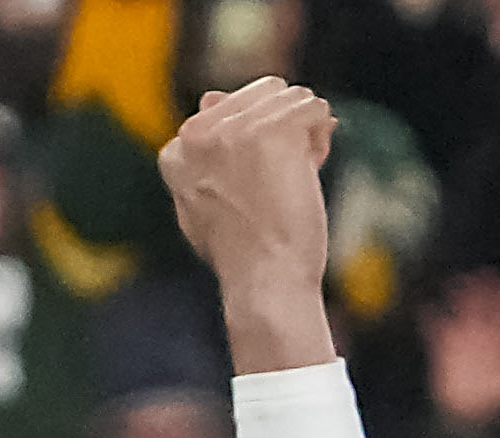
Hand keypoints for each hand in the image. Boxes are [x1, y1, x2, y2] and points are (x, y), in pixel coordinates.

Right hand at [162, 77, 346, 371]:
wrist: (263, 283)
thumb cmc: (242, 253)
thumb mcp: (208, 201)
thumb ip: (207, 152)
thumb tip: (209, 96)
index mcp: (177, 150)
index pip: (231, 107)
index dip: (259, 139)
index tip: (257, 183)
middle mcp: (198, 132)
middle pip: (265, 92)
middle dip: (285, 127)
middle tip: (281, 177)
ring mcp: (235, 128)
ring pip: (294, 97)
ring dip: (306, 133)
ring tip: (293, 178)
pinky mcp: (272, 129)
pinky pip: (315, 107)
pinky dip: (321, 137)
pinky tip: (310, 172)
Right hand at [419, 272, 499, 431]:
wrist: (464, 415)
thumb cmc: (492, 401)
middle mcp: (485, 338)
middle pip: (488, 307)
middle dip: (488, 289)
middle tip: (487, 272)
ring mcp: (465, 342)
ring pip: (464, 312)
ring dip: (461, 297)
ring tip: (457, 281)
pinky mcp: (445, 350)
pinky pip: (437, 330)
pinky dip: (430, 319)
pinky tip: (426, 308)